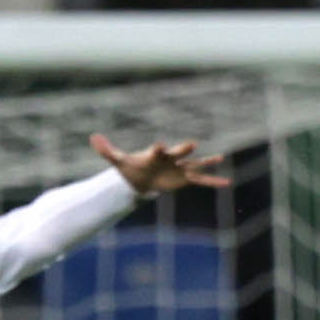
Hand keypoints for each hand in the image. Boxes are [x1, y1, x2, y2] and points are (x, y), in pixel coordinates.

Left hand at [89, 132, 228, 197]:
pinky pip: (201, 180)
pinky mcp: (185, 178)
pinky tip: (226, 183)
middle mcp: (170, 159)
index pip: (156, 149)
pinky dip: (213, 182)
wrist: (141, 177)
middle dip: (183, 150)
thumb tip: (92, 137)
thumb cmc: (131, 166)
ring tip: (220, 158)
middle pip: (178, 153)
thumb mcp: (118, 160)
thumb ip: (106, 150)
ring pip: (194, 165)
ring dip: (206, 162)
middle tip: (192, 144)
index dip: (158, 148)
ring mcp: (179, 168)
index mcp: (155, 154)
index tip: (159, 145)